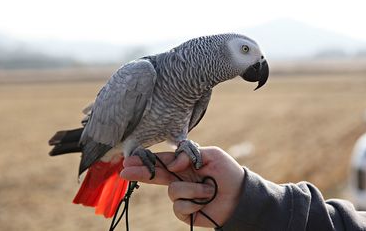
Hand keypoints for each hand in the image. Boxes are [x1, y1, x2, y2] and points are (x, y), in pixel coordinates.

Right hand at [120, 146, 244, 227]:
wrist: (240, 197)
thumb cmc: (228, 172)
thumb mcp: (212, 155)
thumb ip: (189, 153)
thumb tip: (172, 164)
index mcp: (184, 164)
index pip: (162, 160)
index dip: (146, 160)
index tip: (130, 160)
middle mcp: (179, 178)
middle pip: (155, 175)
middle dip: (141, 172)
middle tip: (125, 171)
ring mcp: (182, 195)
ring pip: (173, 191)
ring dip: (192, 189)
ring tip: (209, 189)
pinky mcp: (184, 211)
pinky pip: (179, 207)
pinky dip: (193, 203)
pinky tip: (203, 202)